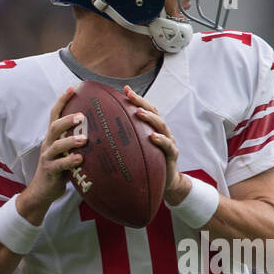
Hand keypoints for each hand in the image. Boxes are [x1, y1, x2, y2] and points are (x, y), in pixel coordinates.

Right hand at [18, 86, 85, 223]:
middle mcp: (48, 144)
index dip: (62, 101)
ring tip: (84, 139)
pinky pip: (59, 165)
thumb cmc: (59, 170)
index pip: (55, 115)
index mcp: (53, 137)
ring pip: (56, 145)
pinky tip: (80, 159)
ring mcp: (48, 157)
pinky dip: (69, 161)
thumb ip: (77, 142)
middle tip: (81, 116)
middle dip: (67, 119)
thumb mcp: (67, 153)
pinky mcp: (50, 171)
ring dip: (70, 140)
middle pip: (54, 126)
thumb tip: (101, 132)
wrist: (42, 191)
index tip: (72, 88)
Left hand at [124, 85, 186, 203]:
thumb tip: (102, 132)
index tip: (125, 90)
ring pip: (162, 126)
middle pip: (154, 113)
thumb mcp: (136, 150)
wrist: (165, 183)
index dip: (138, 99)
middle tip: (130, 96)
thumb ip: (126, 140)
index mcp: (154, 129)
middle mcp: (163, 132)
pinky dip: (161, 140)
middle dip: (142, 103)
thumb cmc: (147, 165)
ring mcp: (169, 143)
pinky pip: (168, 146)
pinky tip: (152, 137)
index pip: (147, 109)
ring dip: (150, 118)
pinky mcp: (172, 156)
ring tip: (139, 112)